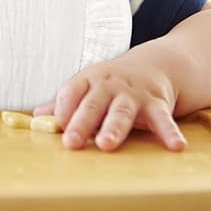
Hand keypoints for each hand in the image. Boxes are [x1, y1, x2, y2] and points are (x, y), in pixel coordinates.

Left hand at [33, 56, 186, 151]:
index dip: (62, 109)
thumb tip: (35, 117)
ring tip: (106, 144)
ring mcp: (132, 93)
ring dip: (114, 128)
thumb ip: (64, 104)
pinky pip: (163, 118)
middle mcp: (108, 85)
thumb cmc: (110, 83)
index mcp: (87, 80)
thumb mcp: (86, 87)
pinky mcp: (156, 102)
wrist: (152, 64)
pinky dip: (169, 132)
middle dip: (81, 123)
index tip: (55, 127)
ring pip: (121, 112)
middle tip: (71, 142)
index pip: (70, 92)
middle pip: (92, 104)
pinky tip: (175, 146)